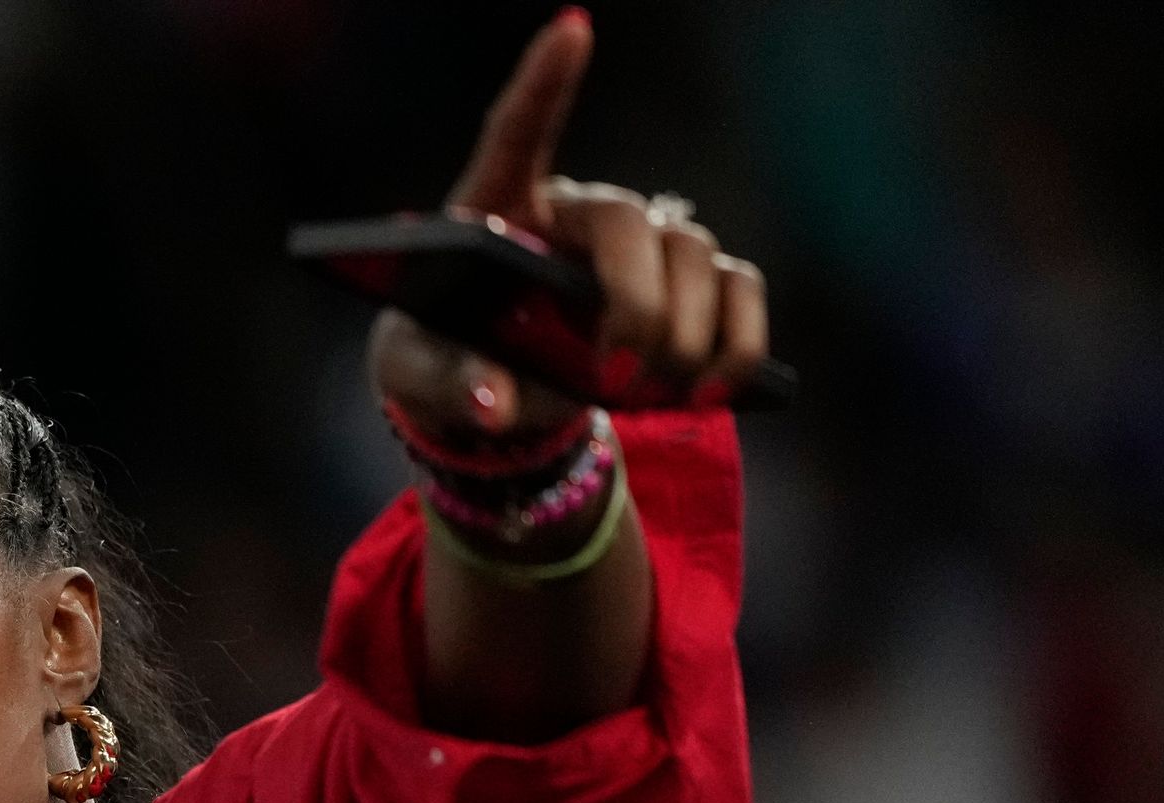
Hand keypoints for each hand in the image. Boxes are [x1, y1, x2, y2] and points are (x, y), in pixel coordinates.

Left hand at [370, 10, 773, 455]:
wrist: (494, 394)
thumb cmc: (444, 360)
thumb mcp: (423, 376)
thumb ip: (449, 383)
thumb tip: (490, 404)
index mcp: (496, 208)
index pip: (519, 132)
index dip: (545, 82)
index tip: (572, 30)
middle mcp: (579, 210)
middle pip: (630, 221)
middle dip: (636, 300)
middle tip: (616, 373)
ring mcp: (643, 243)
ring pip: (696, 255)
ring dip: (683, 332)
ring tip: (645, 392)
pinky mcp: (692, 288)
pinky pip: (740, 294)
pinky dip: (736, 345)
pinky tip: (710, 388)